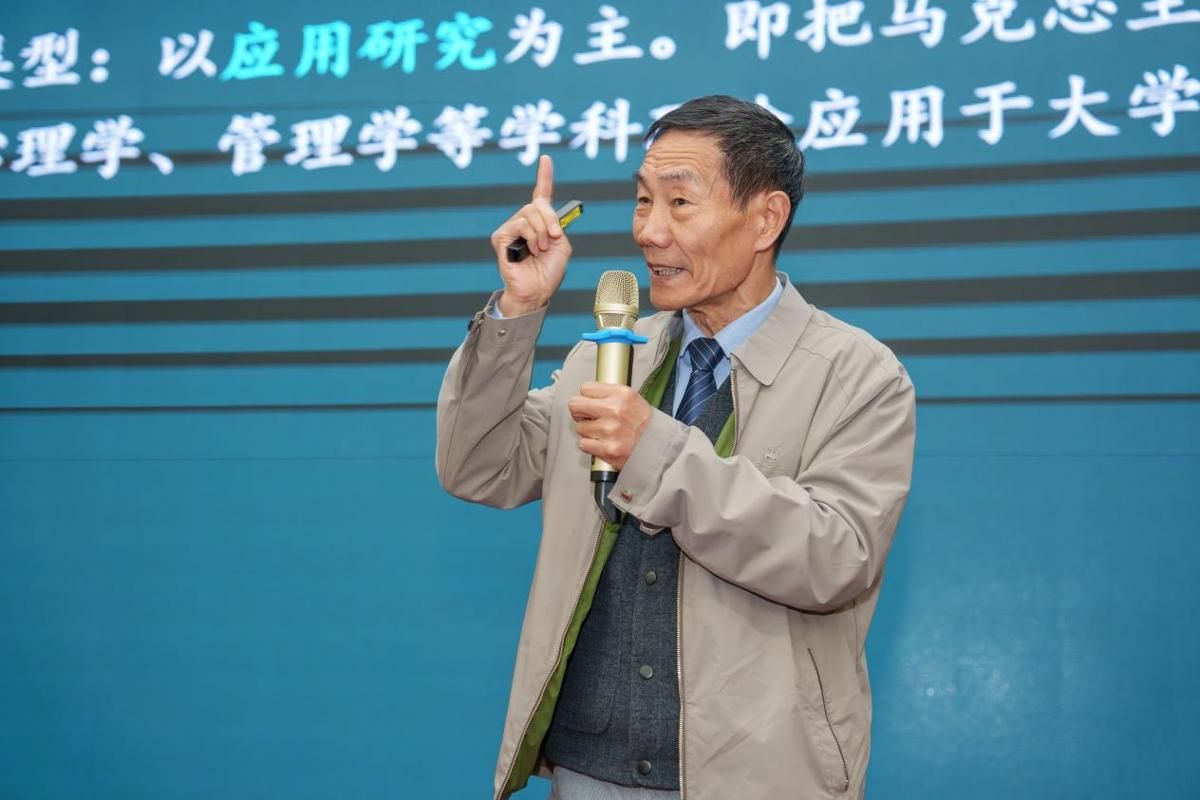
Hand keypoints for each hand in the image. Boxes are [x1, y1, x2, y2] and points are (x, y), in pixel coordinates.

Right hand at [490, 155, 571, 315]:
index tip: (546, 158)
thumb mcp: (562, 245)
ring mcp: (511, 229)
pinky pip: (519, 225)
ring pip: (529, 214)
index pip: (541, 195)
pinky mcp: (501, 237)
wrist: (537, 291)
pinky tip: (532, 250)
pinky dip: (531, 237)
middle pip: (537, 204)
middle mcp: (524, 222)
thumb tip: (543, 214)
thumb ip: (557, 225)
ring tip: (541, 249)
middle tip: (555, 237)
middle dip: (550, 219)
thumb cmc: (549, 271)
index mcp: (540, 223)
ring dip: (541, 232)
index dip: (544, 176)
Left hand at [569, 383, 653, 471]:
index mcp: (621, 394)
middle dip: (580, 412)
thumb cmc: (643, 423)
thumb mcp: (631, 398)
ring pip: (579, 428)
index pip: (585, 389)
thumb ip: (609, 393)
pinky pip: (583, 444)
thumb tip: (585, 394)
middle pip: (575, 405)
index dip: (587, 398)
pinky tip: (603, 443)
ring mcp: (610, 431)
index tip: (592, 404)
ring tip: (603, 432)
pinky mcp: (607, 449)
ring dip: (588, 432)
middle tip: (589, 417)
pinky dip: (591, 446)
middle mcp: (615, 410)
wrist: (658, 446)